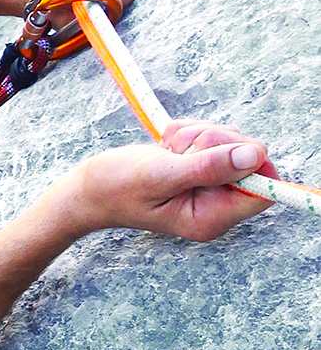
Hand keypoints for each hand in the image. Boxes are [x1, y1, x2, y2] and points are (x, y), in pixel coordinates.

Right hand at [72, 120, 275, 241]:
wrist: (86, 189)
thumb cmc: (114, 189)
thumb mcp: (160, 176)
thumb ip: (208, 167)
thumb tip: (254, 155)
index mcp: (211, 217)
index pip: (264, 189)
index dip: (252, 163)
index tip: (221, 150)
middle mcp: (216, 204)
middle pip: (250, 159)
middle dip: (216, 142)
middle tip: (180, 151)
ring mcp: (208, 186)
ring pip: (230, 142)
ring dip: (198, 135)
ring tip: (168, 151)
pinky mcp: (199, 167)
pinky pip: (211, 136)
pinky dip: (188, 132)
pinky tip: (166, 147)